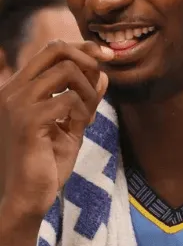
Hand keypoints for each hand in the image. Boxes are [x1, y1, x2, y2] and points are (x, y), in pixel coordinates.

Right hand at [0, 41, 112, 220]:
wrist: (26, 197)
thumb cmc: (46, 163)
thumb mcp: (71, 125)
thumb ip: (84, 99)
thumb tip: (103, 74)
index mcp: (19, 89)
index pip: (52, 49)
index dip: (83, 48)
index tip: (108, 56)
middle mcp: (12, 90)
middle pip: (57, 49)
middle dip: (89, 59)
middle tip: (102, 80)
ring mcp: (17, 103)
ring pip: (67, 71)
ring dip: (88, 91)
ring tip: (87, 116)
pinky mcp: (27, 120)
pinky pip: (69, 98)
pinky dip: (84, 110)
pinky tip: (81, 127)